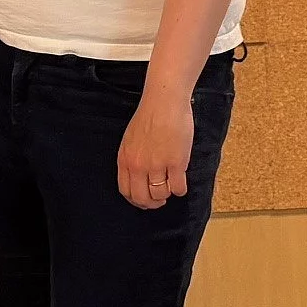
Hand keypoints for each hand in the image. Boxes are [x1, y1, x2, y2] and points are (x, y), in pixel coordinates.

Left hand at [118, 92, 192, 208]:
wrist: (164, 103)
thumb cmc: (149, 117)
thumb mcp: (130, 140)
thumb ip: (132, 159)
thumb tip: (138, 178)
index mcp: (125, 159)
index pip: (126, 191)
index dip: (137, 200)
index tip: (145, 200)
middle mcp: (138, 165)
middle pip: (142, 198)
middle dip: (152, 204)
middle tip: (161, 200)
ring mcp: (157, 165)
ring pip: (161, 195)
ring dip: (167, 194)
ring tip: (172, 185)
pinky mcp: (176, 163)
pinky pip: (178, 188)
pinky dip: (180, 189)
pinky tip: (181, 181)